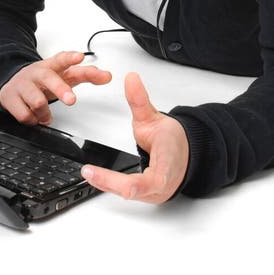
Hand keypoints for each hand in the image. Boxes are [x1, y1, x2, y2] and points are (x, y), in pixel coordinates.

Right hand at [0, 50, 111, 125]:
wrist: (11, 81)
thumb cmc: (42, 80)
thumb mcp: (63, 75)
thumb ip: (85, 74)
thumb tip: (107, 75)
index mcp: (51, 66)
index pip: (61, 59)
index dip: (70, 58)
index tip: (79, 57)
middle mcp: (37, 73)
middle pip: (49, 78)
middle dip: (61, 90)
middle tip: (71, 100)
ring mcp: (23, 84)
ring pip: (37, 101)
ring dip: (45, 113)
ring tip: (46, 114)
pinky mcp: (10, 98)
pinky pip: (25, 115)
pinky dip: (33, 120)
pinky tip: (33, 116)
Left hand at [81, 72, 188, 203]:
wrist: (185, 153)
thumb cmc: (173, 140)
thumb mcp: (153, 117)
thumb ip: (139, 99)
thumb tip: (131, 79)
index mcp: (167, 164)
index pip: (154, 180)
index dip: (135, 184)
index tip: (119, 184)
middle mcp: (162, 184)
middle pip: (135, 191)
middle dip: (110, 183)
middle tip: (89, 171)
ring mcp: (155, 193)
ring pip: (130, 195)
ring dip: (109, 186)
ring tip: (89, 174)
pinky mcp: (147, 195)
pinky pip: (129, 194)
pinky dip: (112, 187)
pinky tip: (97, 179)